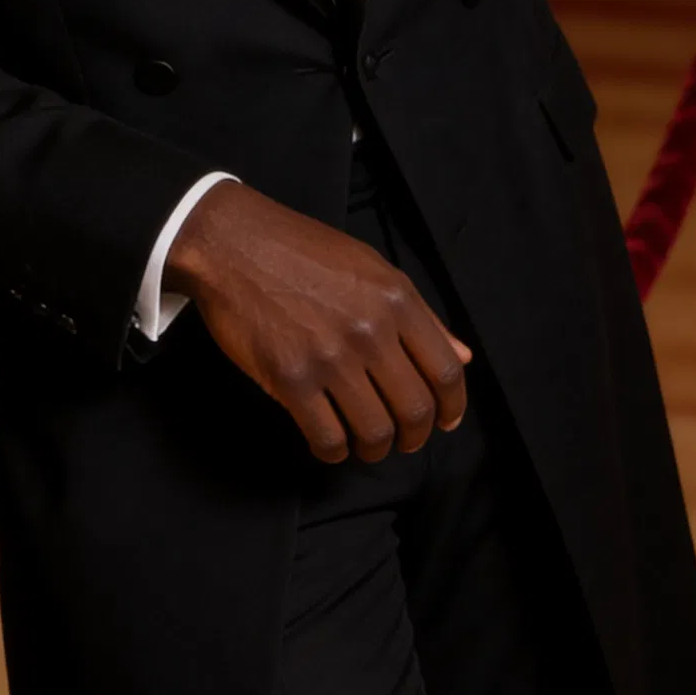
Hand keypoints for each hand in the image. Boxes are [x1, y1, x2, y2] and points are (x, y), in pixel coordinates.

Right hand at [165, 180, 470, 464]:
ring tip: (366, 443)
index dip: (452, 408)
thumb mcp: (372, 269)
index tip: (445, 422)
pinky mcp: (289, 379)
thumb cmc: (303, 251)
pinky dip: (334, 451)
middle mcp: (369, 331)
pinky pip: (326, 437)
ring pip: (374, 431)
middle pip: (414, 410)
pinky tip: (329, 441)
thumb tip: (462, 356)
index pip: (446, 372)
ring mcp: (329, 357)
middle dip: (414, 437)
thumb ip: (421, 316)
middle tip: (403, 440)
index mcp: (396, 300)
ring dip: (375, 448)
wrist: (233, 243)